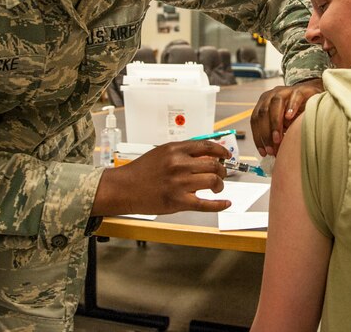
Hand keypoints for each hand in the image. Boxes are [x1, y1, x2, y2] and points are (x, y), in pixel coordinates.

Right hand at [94, 140, 230, 215]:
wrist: (124, 188)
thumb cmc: (140, 171)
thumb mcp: (161, 152)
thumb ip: (181, 152)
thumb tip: (203, 154)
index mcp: (175, 150)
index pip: (206, 146)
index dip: (221, 151)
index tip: (226, 155)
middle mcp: (179, 164)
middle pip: (213, 165)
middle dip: (222, 170)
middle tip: (221, 174)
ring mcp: (180, 183)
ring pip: (213, 181)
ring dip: (219, 185)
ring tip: (217, 187)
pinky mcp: (178, 202)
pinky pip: (206, 204)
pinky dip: (219, 204)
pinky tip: (225, 202)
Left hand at [251, 78, 323, 156]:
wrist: (312, 95)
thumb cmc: (296, 113)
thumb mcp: (284, 124)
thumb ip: (276, 134)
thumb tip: (271, 152)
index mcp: (264, 103)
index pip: (255, 119)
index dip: (257, 136)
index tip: (263, 152)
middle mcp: (272, 95)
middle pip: (263, 112)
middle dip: (265, 133)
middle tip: (271, 149)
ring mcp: (286, 91)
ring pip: (275, 103)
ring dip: (275, 123)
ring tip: (278, 139)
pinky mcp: (301, 90)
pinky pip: (294, 96)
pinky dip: (291, 106)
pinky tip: (290, 118)